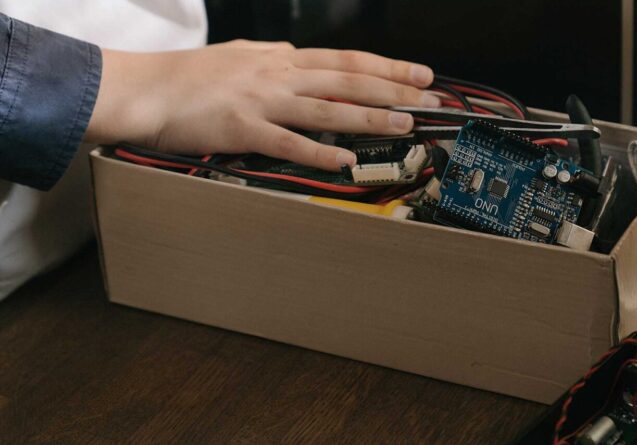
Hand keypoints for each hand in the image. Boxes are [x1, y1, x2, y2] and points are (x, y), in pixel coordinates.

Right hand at [85, 40, 439, 169]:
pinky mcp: (242, 129)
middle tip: (429, 98)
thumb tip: (301, 58)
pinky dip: (318, 152)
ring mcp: (262, 101)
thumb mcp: (241, 55)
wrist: (147, 89)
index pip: (345, 60)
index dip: (387, 67)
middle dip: (393, 88)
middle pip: (347, 80)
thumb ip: (275, 58)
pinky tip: (345, 160)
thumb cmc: (191, 75)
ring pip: (326, 108)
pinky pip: (287, 143)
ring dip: (368, 117)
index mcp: (281, 58)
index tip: (419, 74)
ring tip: (403, 125)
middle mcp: (278, 75)